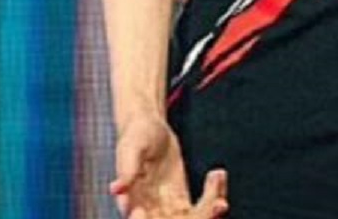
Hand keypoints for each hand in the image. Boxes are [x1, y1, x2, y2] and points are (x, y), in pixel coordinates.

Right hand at [108, 113, 227, 218]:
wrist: (149, 127)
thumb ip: (127, 169)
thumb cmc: (136, 134)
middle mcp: (147, 208)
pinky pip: (197, 206)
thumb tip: (116, 189)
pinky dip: (212, 198)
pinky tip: (219, 178)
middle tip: (216, 206)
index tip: (180, 210)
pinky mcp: (179, 197)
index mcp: (131, 201)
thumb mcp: (131, 148)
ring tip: (222, 203)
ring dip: (206, 214)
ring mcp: (165, 205)